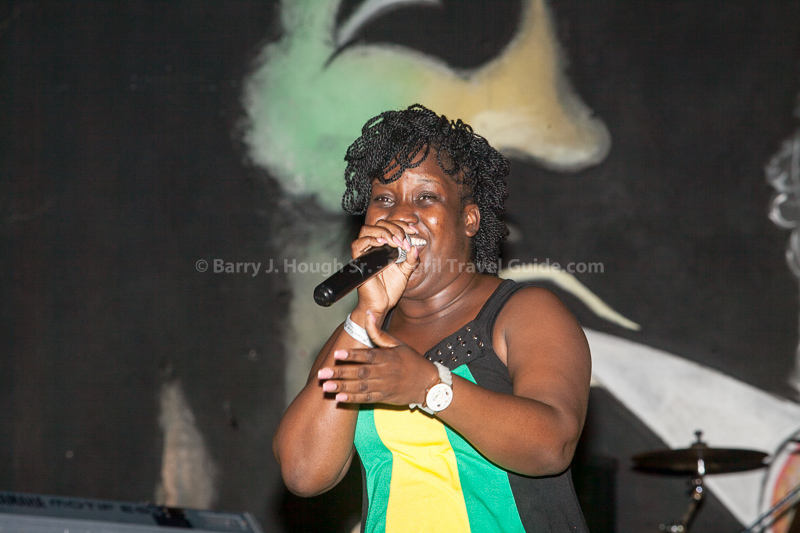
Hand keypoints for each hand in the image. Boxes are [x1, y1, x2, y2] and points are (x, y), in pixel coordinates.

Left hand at [318, 311, 437, 404]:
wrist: (428, 384)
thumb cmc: (411, 361)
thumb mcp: (397, 344)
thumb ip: (378, 332)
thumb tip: (368, 314)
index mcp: (388, 357)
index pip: (368, 355)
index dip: (352, 355)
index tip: (337, 353)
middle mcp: (385, 372)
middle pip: (360, 373)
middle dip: (340, 373)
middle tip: (322, 373)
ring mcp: (384, 386)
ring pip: (360, 388)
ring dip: (342, 387)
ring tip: (326, 386)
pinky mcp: (384, 398)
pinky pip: (366, 399)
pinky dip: (353, 399)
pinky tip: (339, 398)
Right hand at [350, 220, 419, 316]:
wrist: (382, 305)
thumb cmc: (390, 289)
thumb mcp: (406, 271)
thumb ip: (411, 259)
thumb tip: (415, 248)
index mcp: (384, 247)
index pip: (389, 226)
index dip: (401, 225)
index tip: (413, 232)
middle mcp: (373, 247)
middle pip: (378, 224)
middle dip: (395, 228)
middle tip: (404, 240)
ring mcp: (365, 253)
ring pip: (366, 230)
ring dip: (384, 232)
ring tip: (395, 242)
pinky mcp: (358, 261)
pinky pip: (358, 244)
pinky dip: (370, 240)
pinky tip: (383, 244)